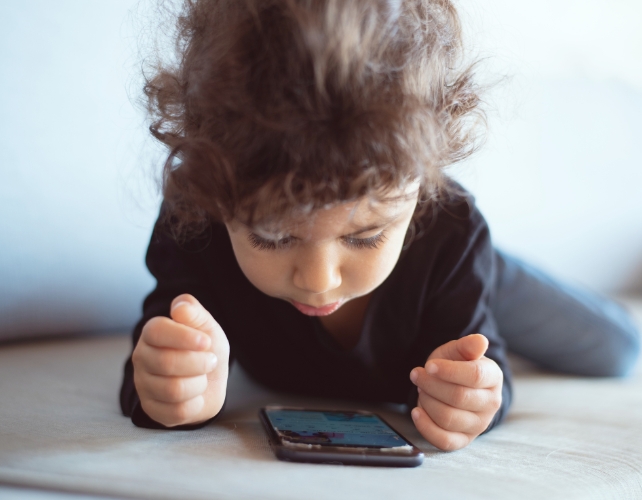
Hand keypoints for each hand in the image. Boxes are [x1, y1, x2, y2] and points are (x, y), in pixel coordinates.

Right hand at [132, 294, 229, 426]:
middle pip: (166, 363)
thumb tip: (180, 307)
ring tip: (202, 377)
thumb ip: (194, 312)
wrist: (211, 379)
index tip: (206, 341)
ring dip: (199, 383)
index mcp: (152, 333)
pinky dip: (196, 404)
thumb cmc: (205, 349)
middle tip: (211, 361)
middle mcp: (141, 358)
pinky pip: (177, 412)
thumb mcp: (206, 326)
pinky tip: (196, 395)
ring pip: (173, 389)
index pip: (156, 331)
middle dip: (199, 363)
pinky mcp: (153, 409)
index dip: (183, 337)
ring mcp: (144, 385)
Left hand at [409, 334, 502, 450]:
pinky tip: (416, 411)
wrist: (454, 385)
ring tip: (421, 389)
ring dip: (427, 401)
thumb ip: (467, 346)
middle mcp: (491, 403)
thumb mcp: (458, 351)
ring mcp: (479, 424)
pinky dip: (426, 427)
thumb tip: (480, 341)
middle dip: (431, 385)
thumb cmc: (456, 366)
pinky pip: (444, 441)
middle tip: (417, 375)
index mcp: (493, 377)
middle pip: (458, 397)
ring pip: (448, 418)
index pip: (475, 376)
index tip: (429, 366)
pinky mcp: (464, 439)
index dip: (448, 371)